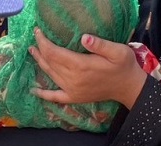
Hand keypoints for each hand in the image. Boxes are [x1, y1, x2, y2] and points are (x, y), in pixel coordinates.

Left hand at [30, 29, 146, 109]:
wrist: (127, 87)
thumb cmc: (123, 66)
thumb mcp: (117, 51)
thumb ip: (100, 44)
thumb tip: (84, 37)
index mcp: (81, 66)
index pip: (54, 53)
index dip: (44, 42)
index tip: (38, 32)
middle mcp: (73, 79)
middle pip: (50, 63)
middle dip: (40, 49)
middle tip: (35, 38)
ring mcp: (72, 90)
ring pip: (50, 75)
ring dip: (40, 63)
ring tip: (33, 52)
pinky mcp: (74, 98)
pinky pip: (55, 97)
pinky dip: (43, 94)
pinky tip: (34, 90)